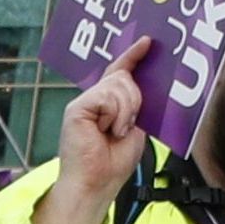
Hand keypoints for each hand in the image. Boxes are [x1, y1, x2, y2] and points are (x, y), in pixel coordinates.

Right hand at [31, 38, 157, 223]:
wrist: (97, 182)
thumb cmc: (114, 160)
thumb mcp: (135, 125)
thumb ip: (136, 103)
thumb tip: (143, 79)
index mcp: (108, 102)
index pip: (120, 71)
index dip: (133, 56)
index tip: (148, 41)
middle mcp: (94, 98)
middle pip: (124, 77)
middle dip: (134, 100)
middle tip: (126, 127)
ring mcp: (84, 102)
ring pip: (119, 85)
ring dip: (126, 112)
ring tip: (115, 132)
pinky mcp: (76, 108)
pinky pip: (107, 96)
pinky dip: (115, 115)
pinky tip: (106, 131)